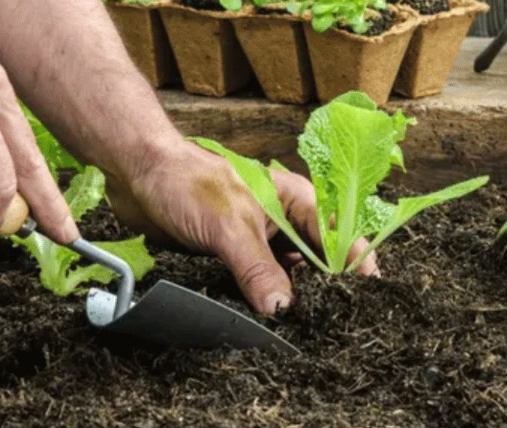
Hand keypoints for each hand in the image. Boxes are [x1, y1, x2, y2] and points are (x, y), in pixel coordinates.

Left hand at [102, 139, 378, 314]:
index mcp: (295, 200)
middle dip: (324, 290)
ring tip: (302, 332)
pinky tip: (264, 323)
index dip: (354, 265)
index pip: (337, 236)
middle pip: (316, 261)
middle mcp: (282, 221)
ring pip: (286, 277)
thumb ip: (258, 268)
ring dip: (290, 300)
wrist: (138, 175)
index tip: (367, 297)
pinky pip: (257, 286)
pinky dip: (262, 303)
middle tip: (332, 325)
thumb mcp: (230, 227)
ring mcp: (258, 241)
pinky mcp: (233, 258)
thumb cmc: (188, 182)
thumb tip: (282, 310)